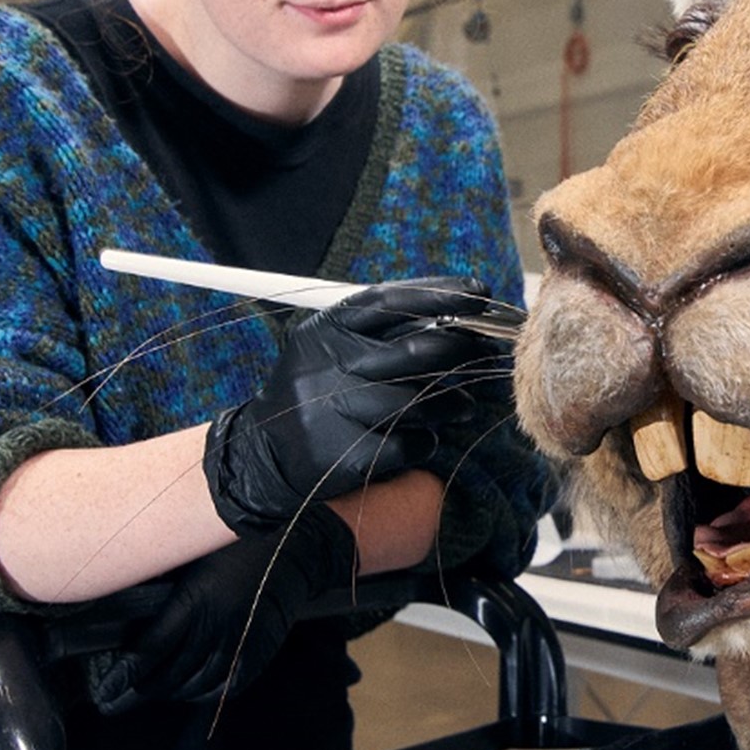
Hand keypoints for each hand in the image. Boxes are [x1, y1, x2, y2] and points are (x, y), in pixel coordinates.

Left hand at [87, 503, 355, 713]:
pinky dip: (204, 694)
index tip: (104, 691)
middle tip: (115, 700)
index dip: (124, 675)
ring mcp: (242, 641)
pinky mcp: (261, 649)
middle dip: (138, 692)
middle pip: (170, 674)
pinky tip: (189, 691)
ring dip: (169, 693)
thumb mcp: (190, 555)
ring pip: (196, 685)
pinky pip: (227, 685)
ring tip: (149, 692)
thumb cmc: (234, 540)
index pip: (150, 650)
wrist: (293, 543)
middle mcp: (218, 625)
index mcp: (196, 599)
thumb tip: (127, 611)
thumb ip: (163, 584)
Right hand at [204, 278, 502, 534]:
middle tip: (486, 350)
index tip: (480, 293)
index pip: (390, 301)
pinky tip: (425, 438)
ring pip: (419, 401)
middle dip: (460, 347)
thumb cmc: (317, 391)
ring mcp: (336, 411)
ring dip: (453, 402)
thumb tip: (458, 311)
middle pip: (415, 351)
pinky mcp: (347, 455)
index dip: (440, 294)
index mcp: (325, 330)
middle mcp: (329, 366)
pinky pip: (410, 443)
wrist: (264, 456)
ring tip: (464, 404)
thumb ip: (381, 329)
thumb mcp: (330, 346)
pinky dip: (426, 441)